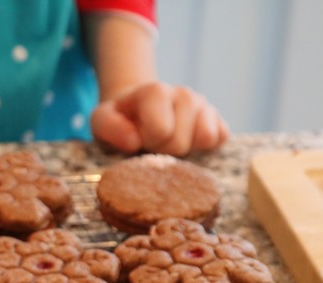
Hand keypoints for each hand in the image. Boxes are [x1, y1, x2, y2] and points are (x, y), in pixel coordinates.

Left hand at [90, 82, 228, 156]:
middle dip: (164, 151)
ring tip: (168, 144)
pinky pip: (222, 138)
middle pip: (181, 141)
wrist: (138, 113)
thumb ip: (109, 127)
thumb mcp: (101, 121)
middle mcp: (184, 94)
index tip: (138, 141)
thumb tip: (133, 141)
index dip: (148, 143)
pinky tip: (187, 145)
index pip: (161, 130)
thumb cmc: (120, 121)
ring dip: (185, 150)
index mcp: (156, 92)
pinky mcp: (218, 119)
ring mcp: (204, 106)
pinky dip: (205, 148)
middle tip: (153, 145)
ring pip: (206, 137)